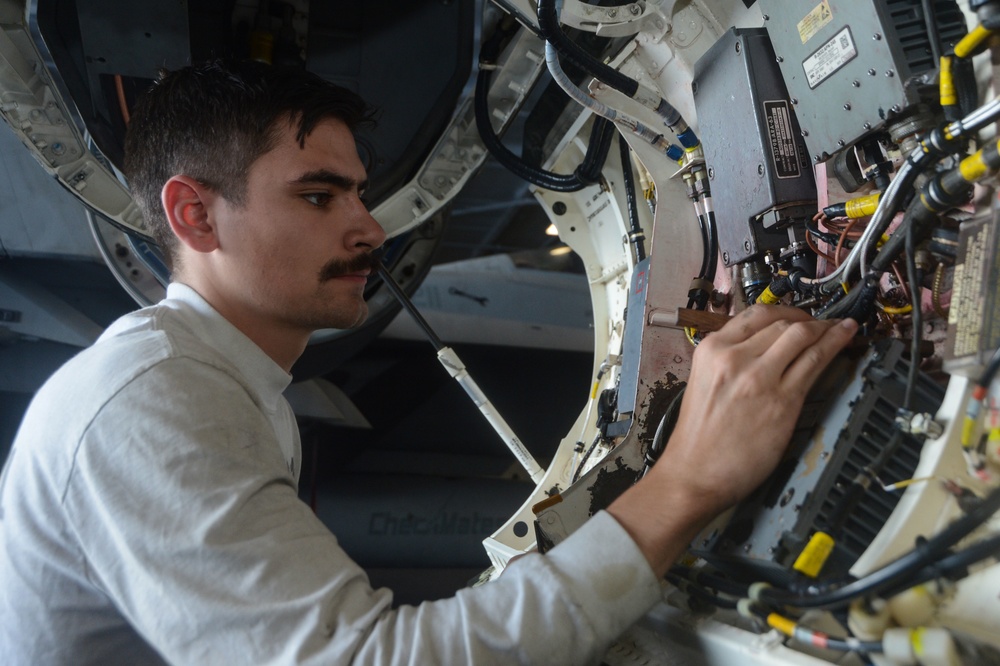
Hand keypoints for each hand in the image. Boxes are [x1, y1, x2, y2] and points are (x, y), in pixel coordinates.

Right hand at [609, 305, 857, 574]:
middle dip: (809, 320)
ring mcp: (760, 377)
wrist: (695, 473)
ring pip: (802, 336)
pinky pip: (815, 362)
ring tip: (842, 328)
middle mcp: (734, 356)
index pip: (756, 314)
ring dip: (827, 328)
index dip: (785, 312)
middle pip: (782, 322)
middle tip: (824, 326)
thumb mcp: (704, 382)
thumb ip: (729, 362)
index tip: (798, 317)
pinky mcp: (782, 400)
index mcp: (710, 349)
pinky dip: (835, 345)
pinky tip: (845, 338)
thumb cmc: (699, 436)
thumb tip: (764, 350)